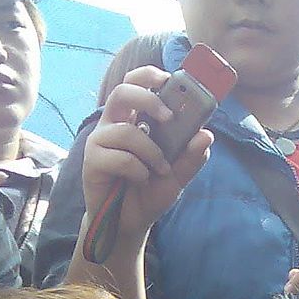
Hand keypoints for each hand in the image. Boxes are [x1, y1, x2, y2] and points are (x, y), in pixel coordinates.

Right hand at [83, 67, 214, 241]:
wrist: (130, 222)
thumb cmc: (150, 192)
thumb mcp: (178, 176)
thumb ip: (192, 157)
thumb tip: (206, 135)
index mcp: (135, 120)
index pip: (135, 85)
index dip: (149, 76)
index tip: (169, 78)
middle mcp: (115, 125)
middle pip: (122, 92)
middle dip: (147, 99)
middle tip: (167, 116)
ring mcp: (101, 141)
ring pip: (126, 131)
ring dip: (150, 152)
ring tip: (159, 170)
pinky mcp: (92, 160)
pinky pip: (119, 157)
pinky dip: (137, 170)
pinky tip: (140, 179)